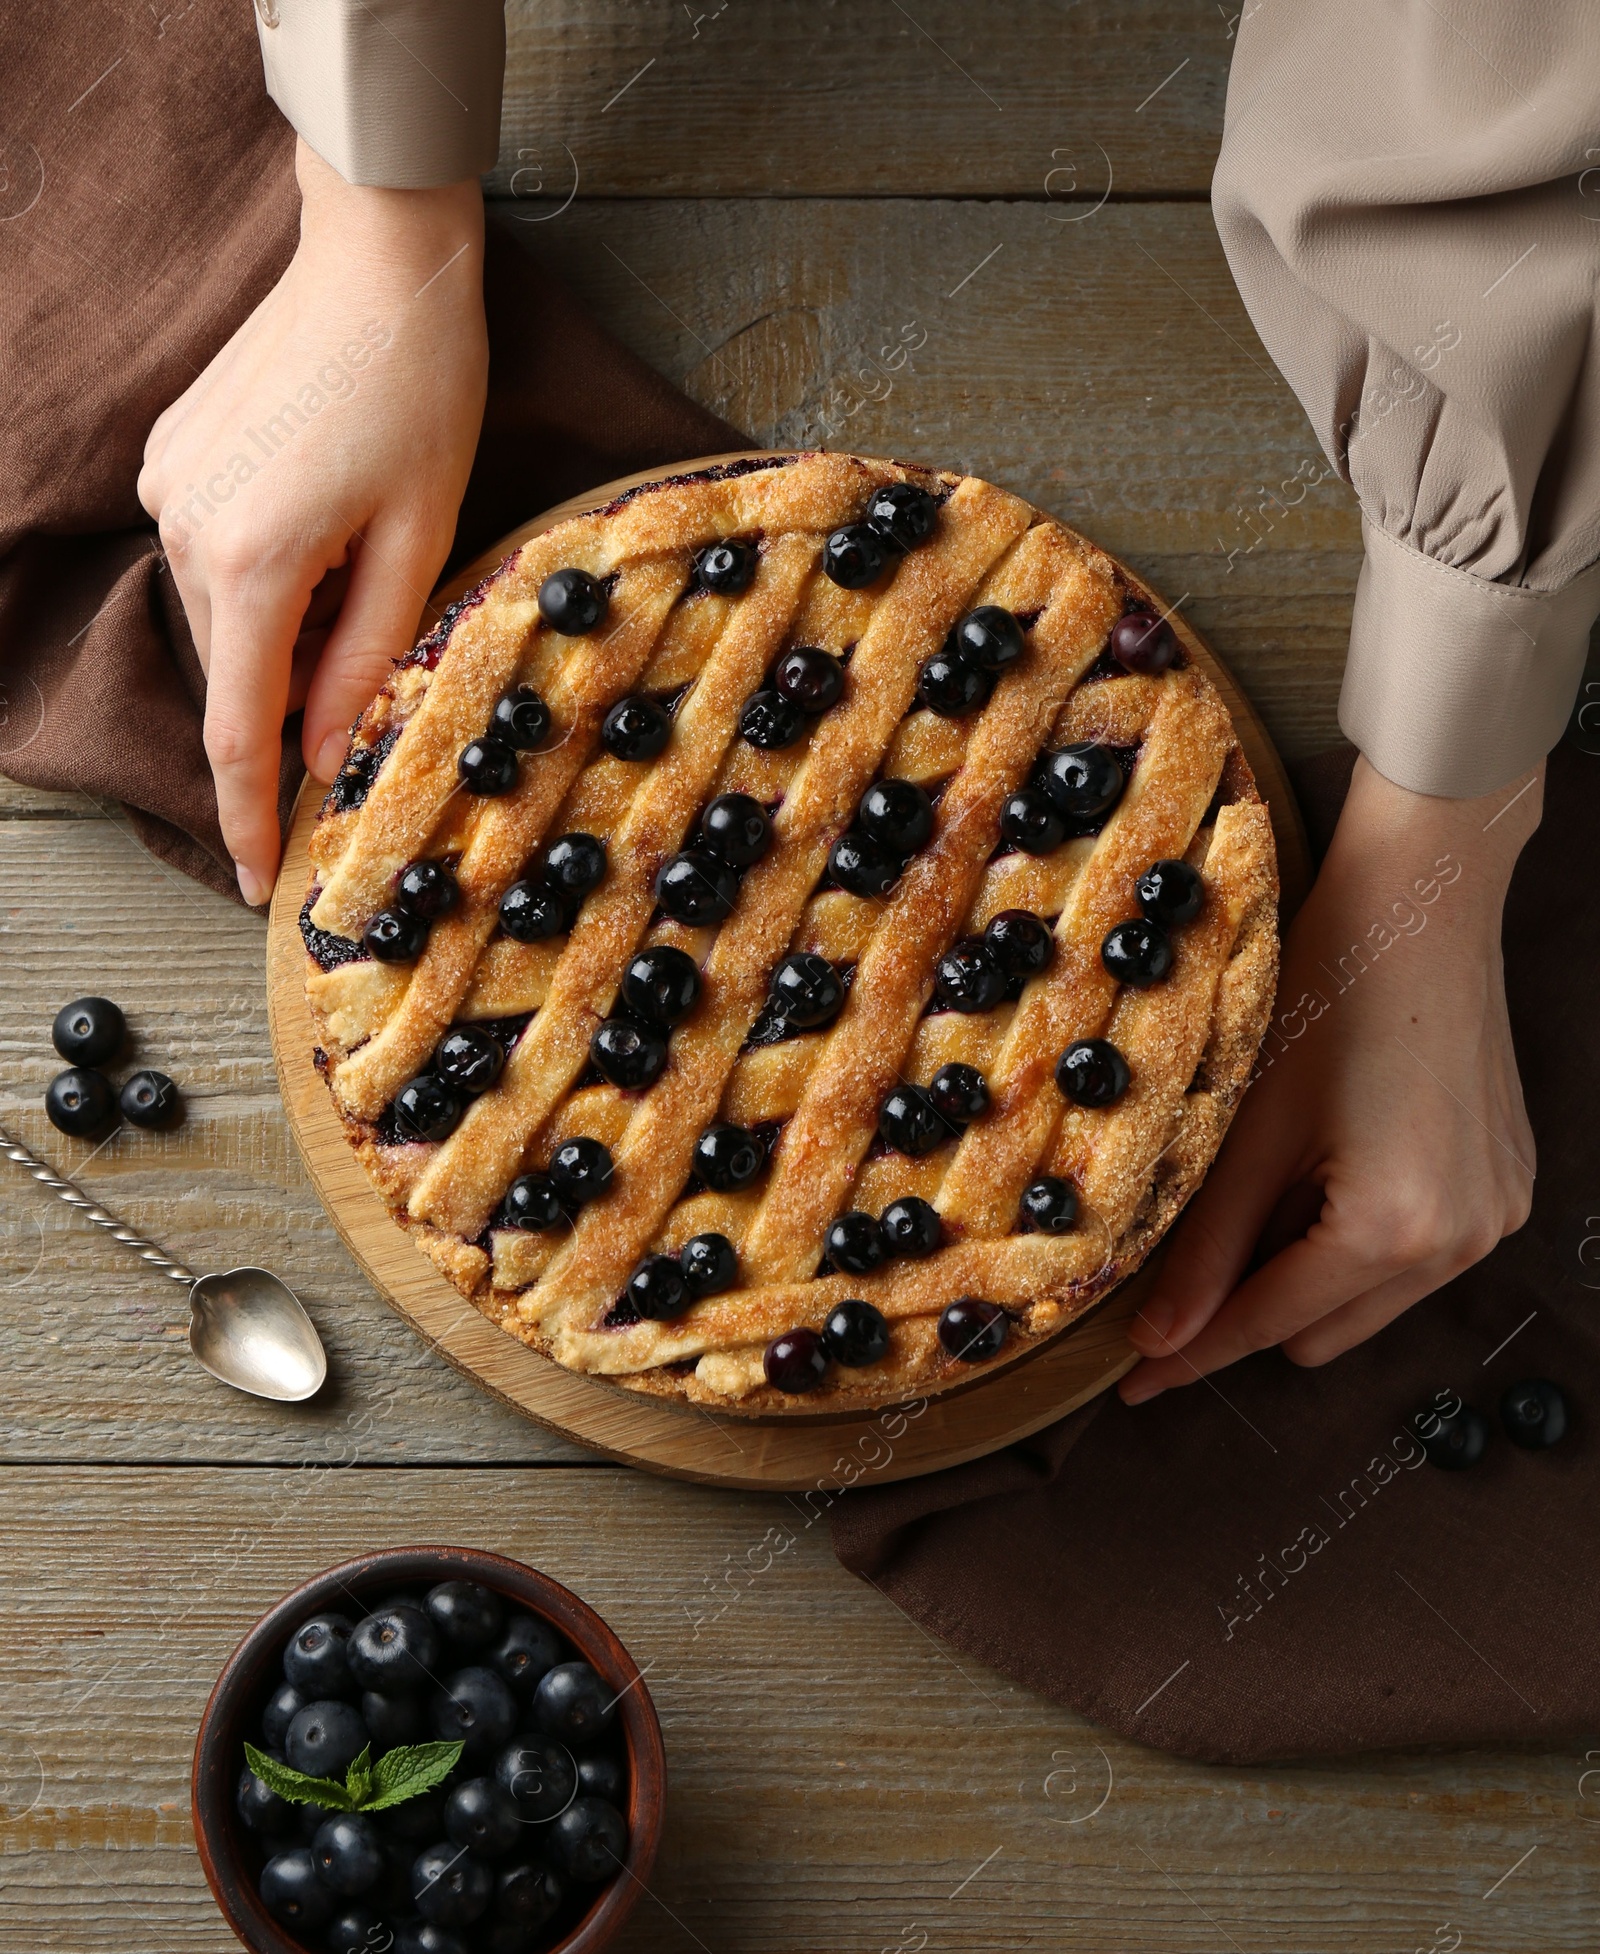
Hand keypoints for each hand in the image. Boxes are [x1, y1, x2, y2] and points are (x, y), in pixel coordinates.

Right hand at [138, 139, 487, 903]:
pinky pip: (221, 557)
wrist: (377, 258)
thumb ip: (371, 657)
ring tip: (364, 551)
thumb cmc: (421, 392)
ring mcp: (168, 487)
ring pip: (233, 615)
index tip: (256, 880)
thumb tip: (332, 753)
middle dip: (303, 691)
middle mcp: (186, 528)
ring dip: (293, 625)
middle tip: (381, 640)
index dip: (250, 815)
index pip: (241, 731)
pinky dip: (274, 575)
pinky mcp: (173, 457)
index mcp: (254, 561)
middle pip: (243, 668)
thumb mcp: (421, 540)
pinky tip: (327, 517)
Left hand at [1120, 755, 1539, 1402]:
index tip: (1133, 1386)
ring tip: (1268, 1176)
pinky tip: (1326, 1159)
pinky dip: (1356, 1231)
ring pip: (1367, 1298)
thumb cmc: (1326, 994)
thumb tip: (1160, 1341)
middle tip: (1180, 1259)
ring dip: (1304, 1268)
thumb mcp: (1247, 1129)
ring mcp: (1496, 1215)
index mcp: (1394, 1231)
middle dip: (1247, 1306)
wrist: (1422, 902)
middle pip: (1320, 1328)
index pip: (1267, 1325)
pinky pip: (1414, 1252)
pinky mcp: (1506, 1184)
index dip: (1191, 1356)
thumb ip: (1206, 1247)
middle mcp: (1462, 1241)